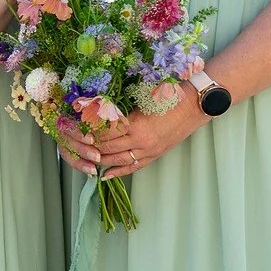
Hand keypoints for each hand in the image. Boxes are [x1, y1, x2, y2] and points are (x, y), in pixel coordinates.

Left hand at [81, 85, 207, 178]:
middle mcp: (140, 142)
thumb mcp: (142, 97)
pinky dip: (118, 172)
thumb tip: (97, 109)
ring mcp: (148, 151)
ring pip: (117, 160)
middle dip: (89, 146)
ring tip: (85, 158)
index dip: (88, 132)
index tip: (76, 128)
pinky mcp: (155, 155)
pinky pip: (133, 168)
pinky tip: (105, 176)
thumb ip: (121, 108)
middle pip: (107, 148)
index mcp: (136, 125)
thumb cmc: (170, 95)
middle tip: (75, 144)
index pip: (104, 133)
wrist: (195, 105)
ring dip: (100, 160)